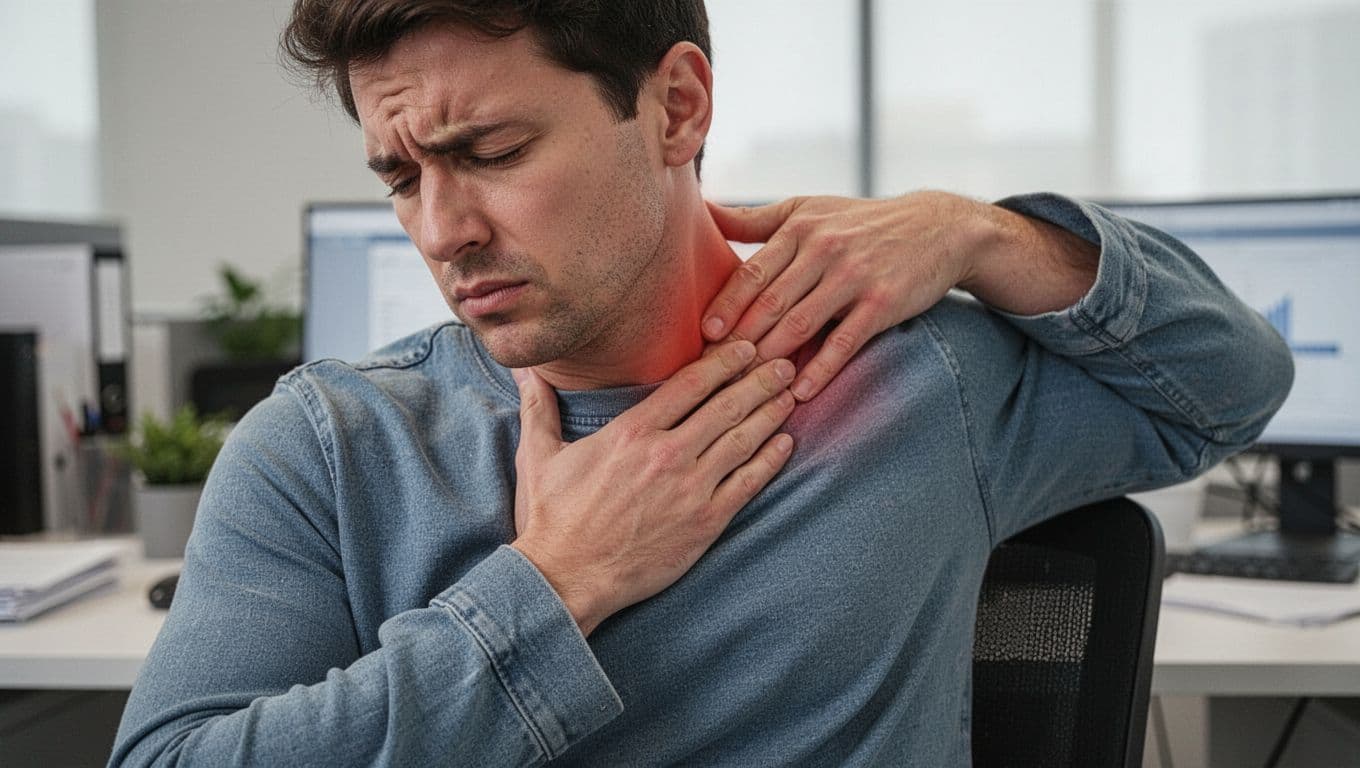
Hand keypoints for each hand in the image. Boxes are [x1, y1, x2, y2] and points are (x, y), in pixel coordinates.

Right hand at [510, 340, 795, 636]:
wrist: (566, 579)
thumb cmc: (553, 518)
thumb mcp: (540, 455)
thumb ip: (539, 407)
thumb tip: (524, 370)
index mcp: (632, 432)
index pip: (690, 383)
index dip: (723, 361)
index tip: (744, 346)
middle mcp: (667, 454)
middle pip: (726, 404)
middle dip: (759, 379)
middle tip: (783, 361)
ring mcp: (690, 489)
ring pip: (743, 439)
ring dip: (771, 412)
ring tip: (791, 393)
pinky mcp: (705, 523)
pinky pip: (747, 483)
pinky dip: (770, 460)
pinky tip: (785, 443)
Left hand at [702, 192, 988, 400]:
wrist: (938, 228)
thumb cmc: (861, 222)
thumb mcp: (809, 209)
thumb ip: (755, 218)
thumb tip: (704, 211)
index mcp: (800, 229)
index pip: (753, 272)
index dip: (726, 306)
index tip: (704, 335)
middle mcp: (824, 250)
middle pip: (771, 301)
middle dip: (741, 339)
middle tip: (716, 370)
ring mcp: (854, 276)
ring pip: (801, 323)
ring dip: (772, 358)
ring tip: (748, 386)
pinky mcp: (882, 302)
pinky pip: (844, 341)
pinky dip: (821, 368)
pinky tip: (800, 391)